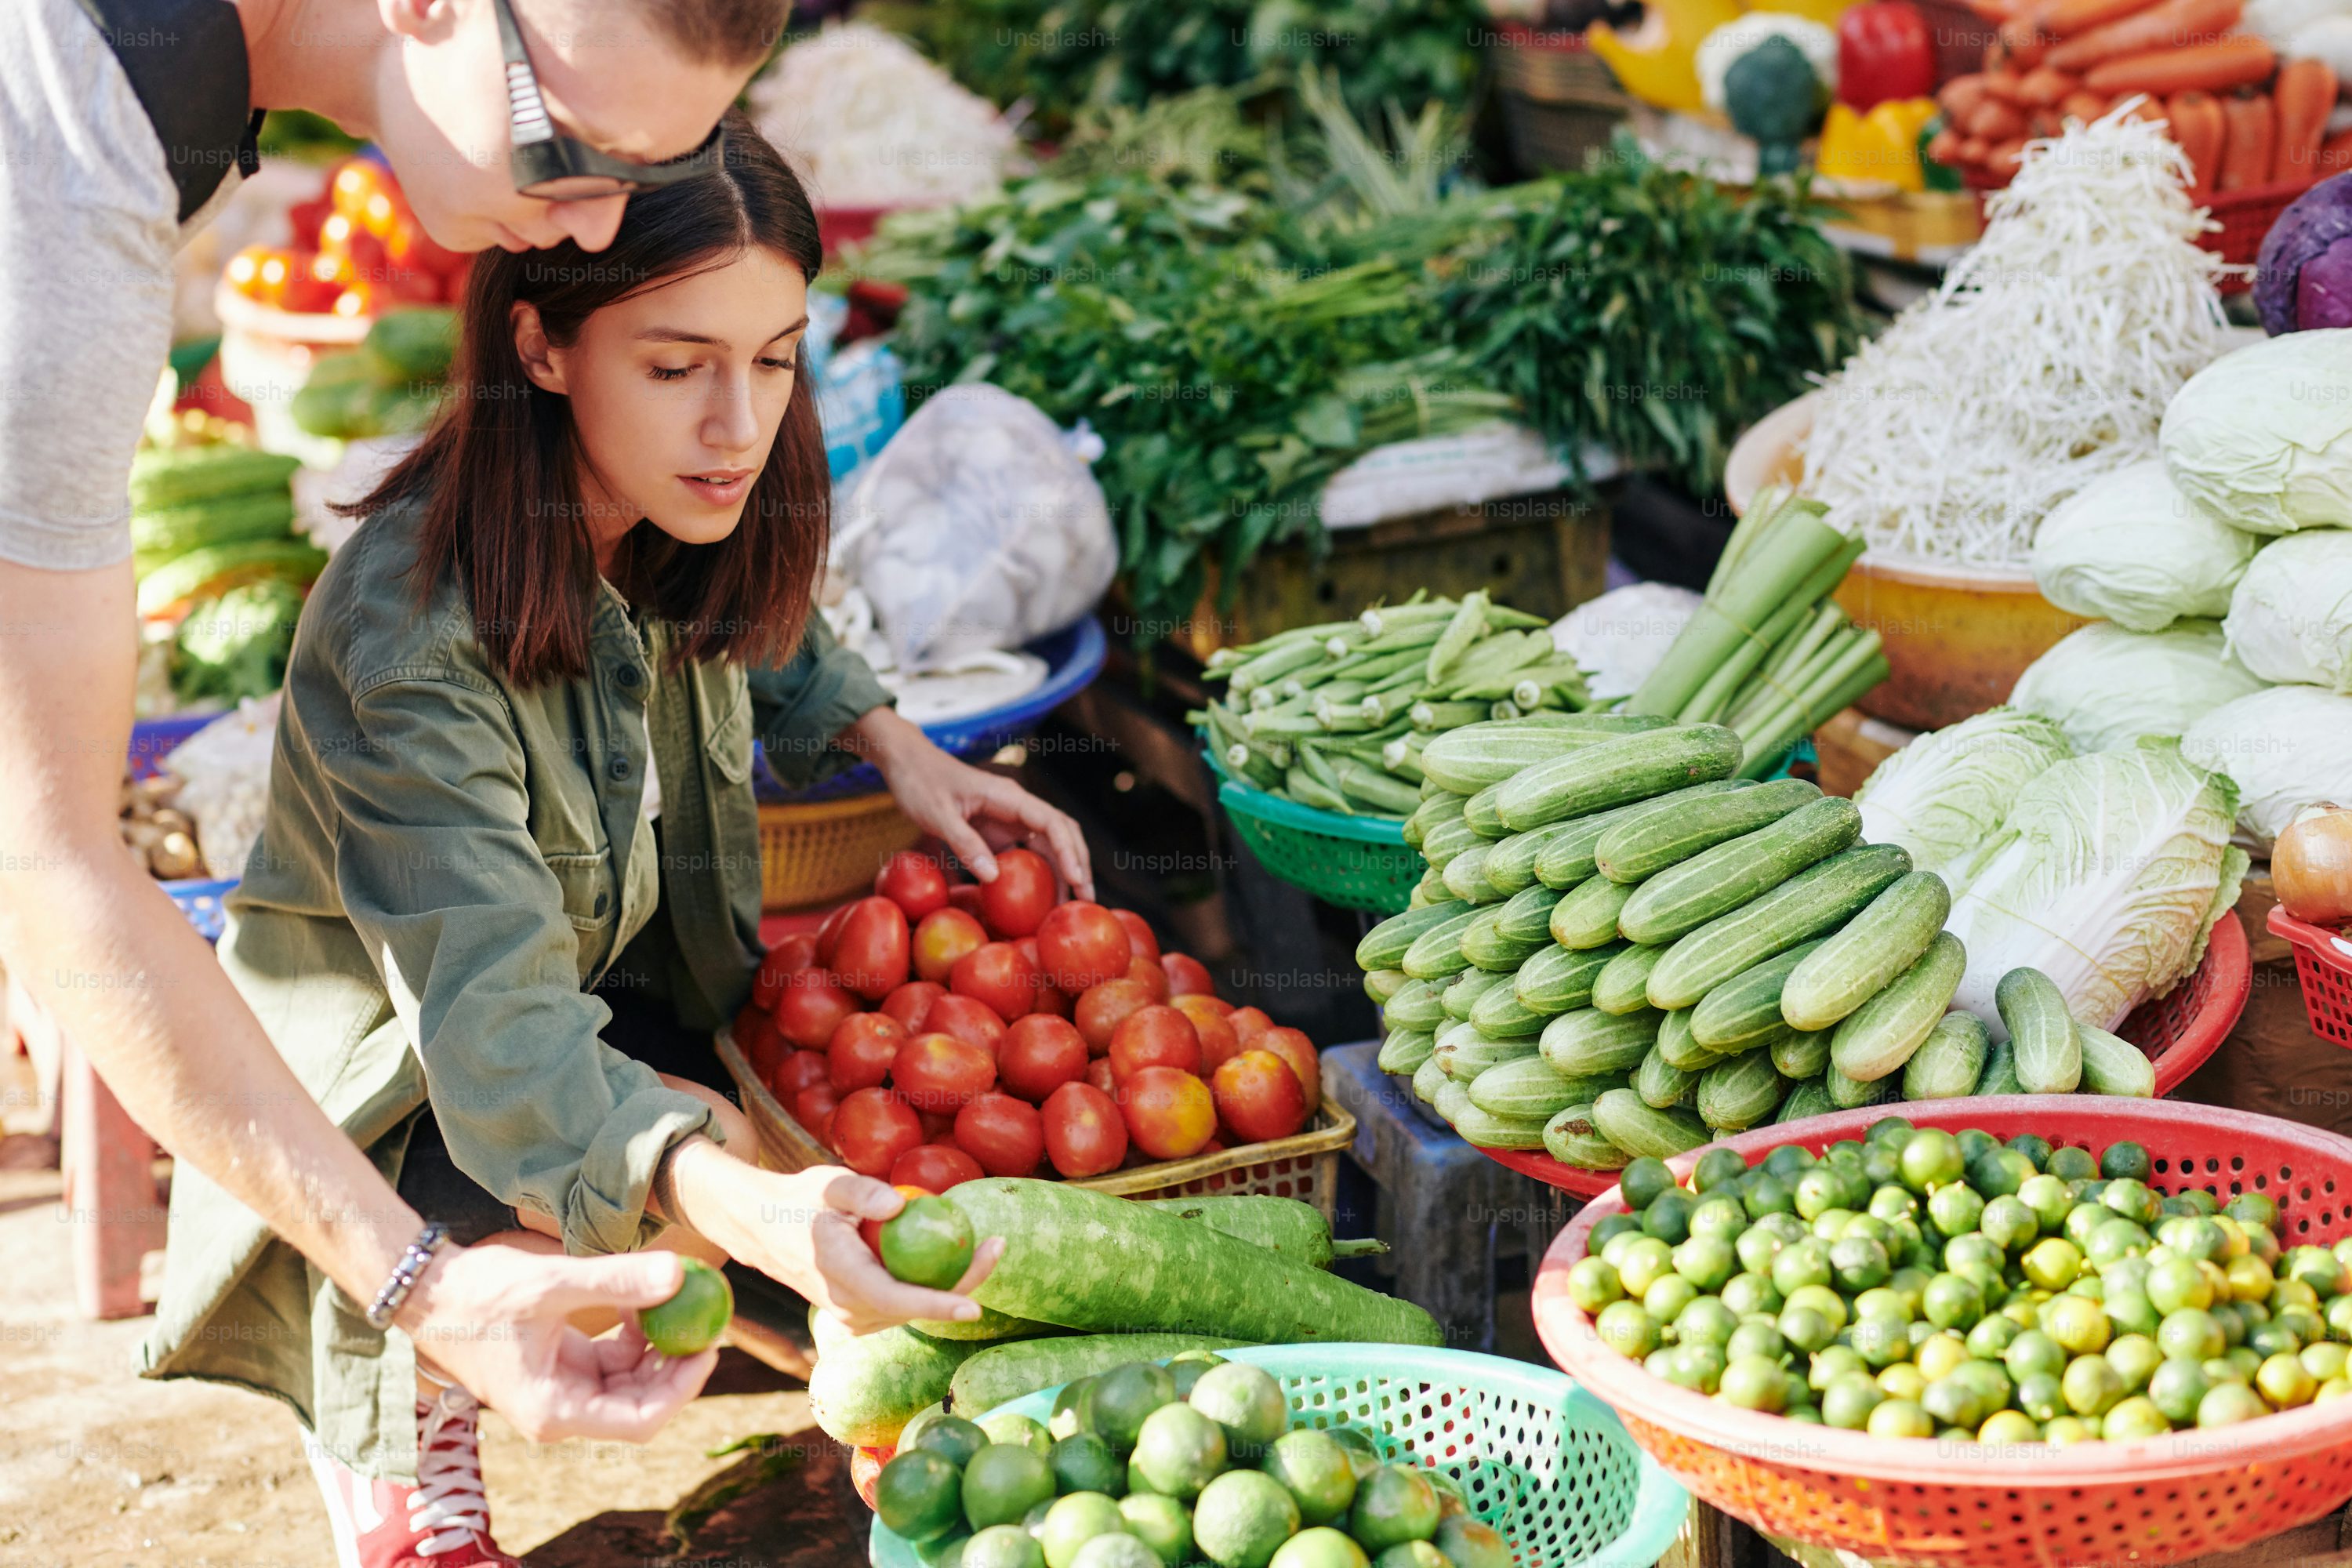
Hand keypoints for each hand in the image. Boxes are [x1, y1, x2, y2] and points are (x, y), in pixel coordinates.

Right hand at [396, 1244, 716, 1443]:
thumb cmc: (477, 1293)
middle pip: (641, 1404)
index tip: (709, 1346)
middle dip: (676, 1365)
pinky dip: (633, 1334)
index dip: (682, 1388)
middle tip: (706, 1319)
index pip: (640, 1420)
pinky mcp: (561, 1368)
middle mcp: (560, 1411)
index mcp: (554, 1410)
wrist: (427, 1290)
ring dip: (657, 1346)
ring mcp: (561, 1391)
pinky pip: (613, 1361)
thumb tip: (680, 1274)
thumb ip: (616, 1281)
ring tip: (670, 1298)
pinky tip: (639, 1299)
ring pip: (630, 1381)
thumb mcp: (551, 1284)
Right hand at [674, 1150, 1002, 1334]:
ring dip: (954, 1284)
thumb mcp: (827, 1183)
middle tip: (998, 1245)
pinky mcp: (860, 1315)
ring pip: (914, 1309)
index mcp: (841, 1277)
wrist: (763, 1228)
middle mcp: (848, 1309)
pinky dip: (932, 1283)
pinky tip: (956, 1253)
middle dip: (965, 1285)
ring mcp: (853, 1317)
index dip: (937, 1307)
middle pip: (917, 1308)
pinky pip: (904, 1303)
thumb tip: (901, 1204)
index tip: (974, 1307)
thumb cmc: (800, 1200)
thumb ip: (861, 1191)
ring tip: (989, 1245)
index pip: (896, 1301)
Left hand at [847, 708, 1092, 897]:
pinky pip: (1029, 852)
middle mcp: (1018, 806)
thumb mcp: (937, 814)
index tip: (1076, 879)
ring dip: (1065, 871)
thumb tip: (994, 877)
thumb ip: (964, 843)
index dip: (1068, 851)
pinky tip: (1043, 897)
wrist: (908, 763)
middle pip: (1062, 834)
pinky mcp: (1000, 831)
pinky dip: (1042, 873)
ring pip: (1050, 844)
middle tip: (1086, 900)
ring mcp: (1011, 819)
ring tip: (1071, 904)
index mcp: (1009, 797)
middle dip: (1078, 864)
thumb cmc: (920, 782)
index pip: (1052, 822)